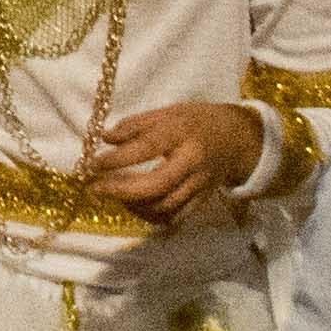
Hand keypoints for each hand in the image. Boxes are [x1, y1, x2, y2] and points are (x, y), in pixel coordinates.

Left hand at [78, 95, 265, 224]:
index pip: (148, 146)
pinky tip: (135, 207)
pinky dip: (151, 217)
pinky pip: (175, 218)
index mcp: (182, 133)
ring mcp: (199, 185)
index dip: (119, 158)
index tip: (94, 163)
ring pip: (164, 206)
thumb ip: (135, 125)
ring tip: (114, 196)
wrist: (236, 139)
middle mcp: (192, 162)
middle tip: (96, 188)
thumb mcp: (168, 112)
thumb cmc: (196, 121)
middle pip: (157, 186)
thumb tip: (105, 139)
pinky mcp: (201, 201)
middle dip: (122, 191)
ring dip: (133, 205)